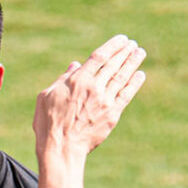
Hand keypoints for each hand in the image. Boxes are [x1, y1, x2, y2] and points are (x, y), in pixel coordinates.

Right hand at [32, 35, 145, 157]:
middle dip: (125, 52)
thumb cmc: (48, 123)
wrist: (61, 148)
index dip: (113, 46)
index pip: (99, 57)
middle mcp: (94, 88)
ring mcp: (105, 101)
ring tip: (139, 53)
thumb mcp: (46, 97)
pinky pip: (126, 95)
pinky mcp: (112, 115)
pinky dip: (134, 84)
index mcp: (77, 81)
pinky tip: (140, 75)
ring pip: (122, 77)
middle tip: (132, 44)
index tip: (122, 39)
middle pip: (114, 64)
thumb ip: (62, 80)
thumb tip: (75, 66)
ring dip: (133, 63)